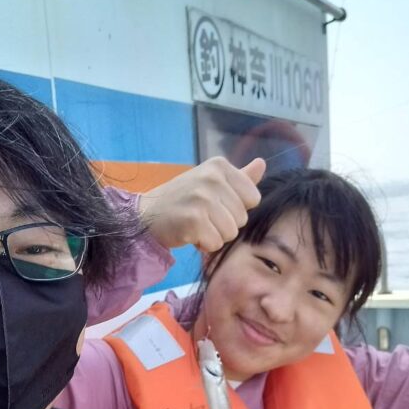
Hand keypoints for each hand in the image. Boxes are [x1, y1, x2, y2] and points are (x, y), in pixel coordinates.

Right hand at [139, 156, 265, 252]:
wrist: (146, 216)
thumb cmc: (181, 200)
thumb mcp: (210, 182)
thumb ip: (239, 177)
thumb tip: (262, 164)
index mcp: (220, 166)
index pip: (253, 198)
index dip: (235, 209)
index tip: (215, 205)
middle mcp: (212, 178)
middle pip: (242, 218)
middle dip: (224, 224)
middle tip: (202, 217)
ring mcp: (202, 198)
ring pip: (231, 232)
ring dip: (214, 236)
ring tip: (196, 225)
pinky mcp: (194, 220)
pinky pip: (216, 243)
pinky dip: (203, 244)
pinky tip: (189, 234)